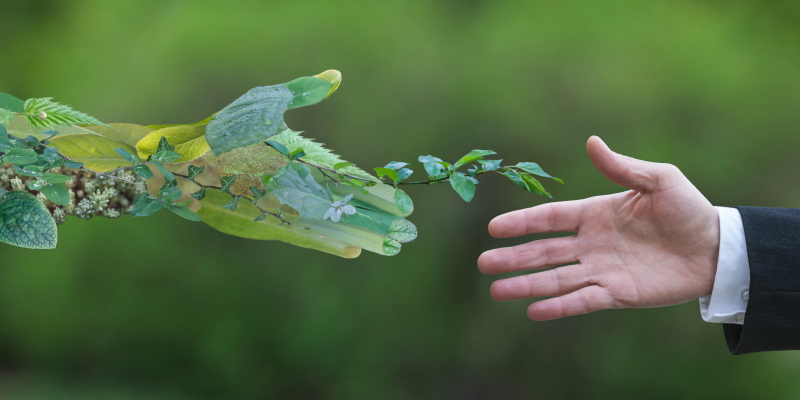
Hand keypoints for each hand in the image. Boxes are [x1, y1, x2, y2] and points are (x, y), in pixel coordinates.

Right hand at [478, 136, 719, 319]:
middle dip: (513, 258)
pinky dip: (559, 306)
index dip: (522, 222)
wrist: (716, 248)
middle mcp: (592, 243)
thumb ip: (622, 167)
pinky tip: (533, 312)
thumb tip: (591, 141)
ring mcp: (601, 270)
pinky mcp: (617, 294)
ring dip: (526, 285)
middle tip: (483, 263)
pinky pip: (582, 300)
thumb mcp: (659, 180)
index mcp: (595, 214)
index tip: (494, 228)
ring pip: (556, 278)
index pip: (550, 218)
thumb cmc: (688, 209)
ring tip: (496, 291)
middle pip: (543, 251)